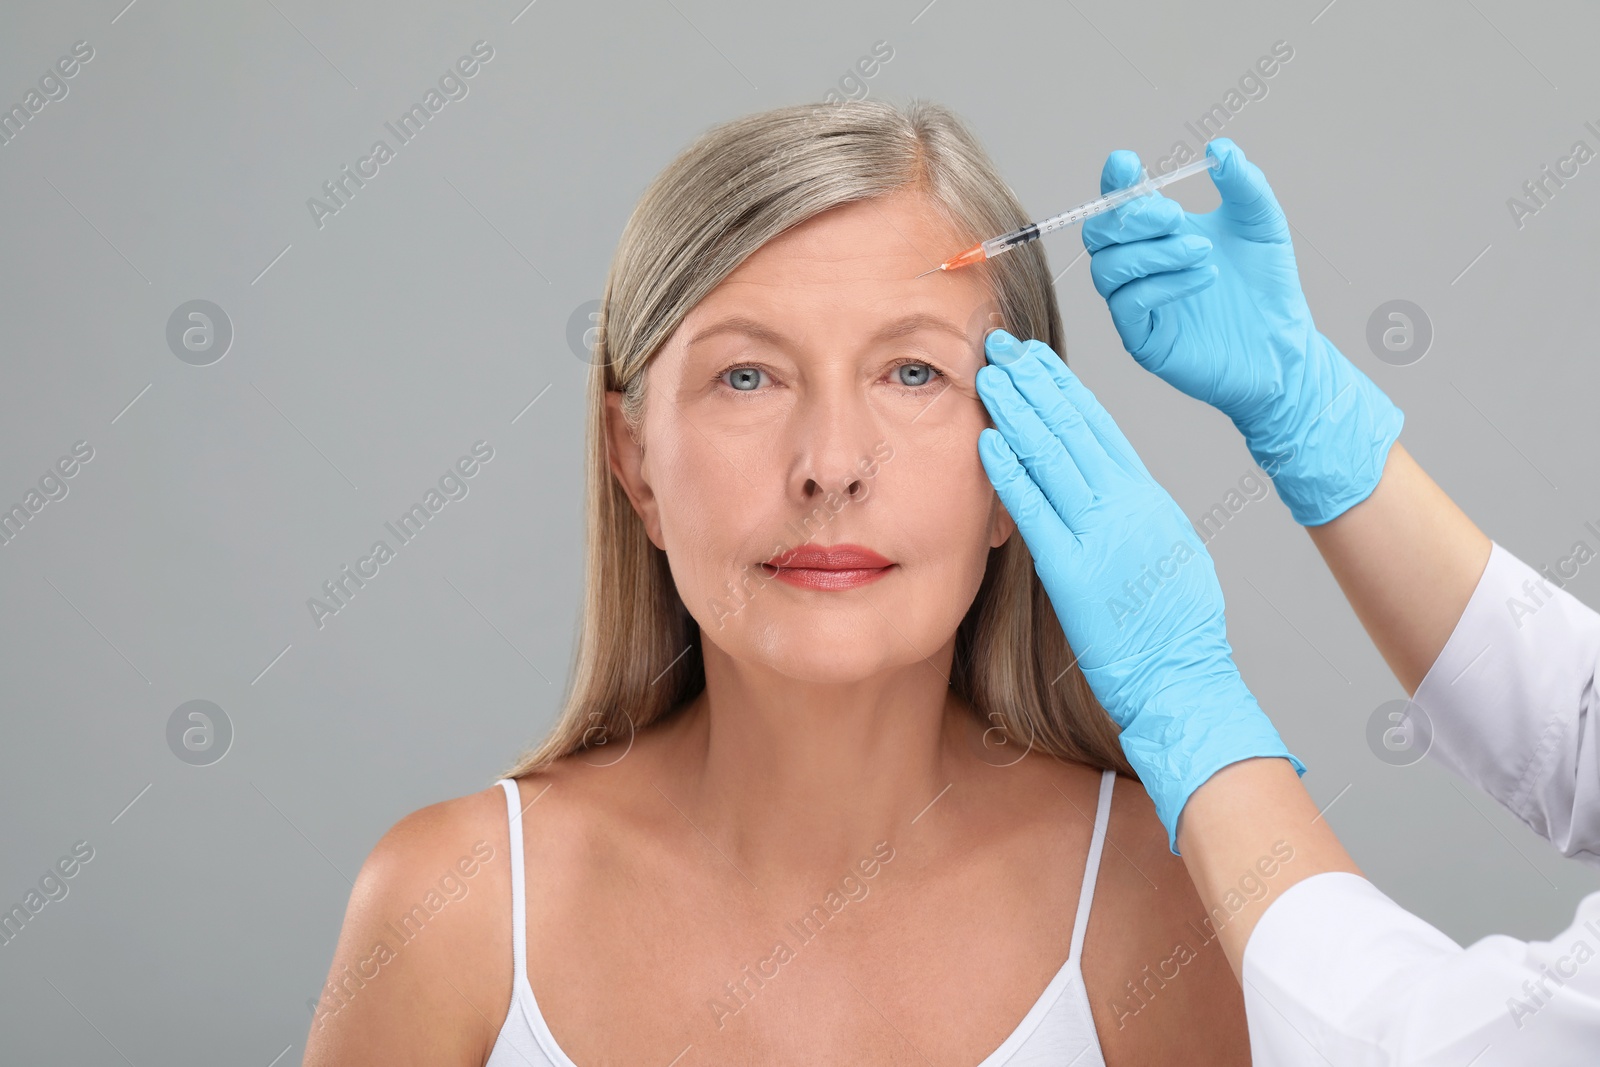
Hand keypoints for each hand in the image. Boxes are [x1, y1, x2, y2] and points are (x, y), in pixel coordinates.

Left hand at [975, 328, 1302, 851]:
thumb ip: (1137, 515)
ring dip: (1017, 412)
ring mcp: (1102, 536)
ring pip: (1054, 458)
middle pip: (1074, 428)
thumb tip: (1111, 488)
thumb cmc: (1177, 629)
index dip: (1064, 389)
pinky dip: (1011, 473)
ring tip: (989, 377)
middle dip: (1035, 383)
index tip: (1037, 361)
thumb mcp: (1168, 551)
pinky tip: (989, 442)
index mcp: (1148, 499)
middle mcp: (1127, 506)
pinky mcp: (1075, 572)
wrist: (1184, 680)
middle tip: (1002, 348)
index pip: (1101, 428)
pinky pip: (1037, 513)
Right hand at [1080, 138, 1402, 525]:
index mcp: (1158, 235)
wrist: (1284, 348)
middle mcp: (1139, 267)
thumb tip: (1219, 149)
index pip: (1119, 203)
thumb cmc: (1267, 288)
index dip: (1114, 181)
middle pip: (1098, 233)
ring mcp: (1136, 304)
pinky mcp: (1142, 339)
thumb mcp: (1262, 224)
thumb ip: (1244, 184)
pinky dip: (1162, 284)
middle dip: (1130, 217)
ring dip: (1153, 252)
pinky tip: (1203, 278)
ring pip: (1109, 268)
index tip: (1126, 163)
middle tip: (1175, 216)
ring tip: (1203, 253)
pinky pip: (1129, 304)